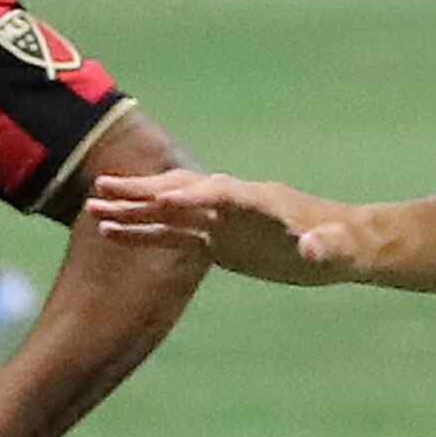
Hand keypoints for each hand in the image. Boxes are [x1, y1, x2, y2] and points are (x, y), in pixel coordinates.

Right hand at [85, 171, 369, 285]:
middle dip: (146, 191)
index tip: (163, 200)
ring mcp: (222, 221)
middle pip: (184, 191)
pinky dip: (143, 232)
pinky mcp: (216, 240)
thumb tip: (310, 247)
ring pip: (169, 212)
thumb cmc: (343, 244)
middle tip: (104, 187)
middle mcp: (235, 204)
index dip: (194, 196)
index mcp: (263, 201)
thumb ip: (322, 246)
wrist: (343, 244)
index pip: (222, 193)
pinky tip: (111, 232)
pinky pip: (173, 234)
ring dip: (133, 209)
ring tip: (92, 209)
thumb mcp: (336, 248)